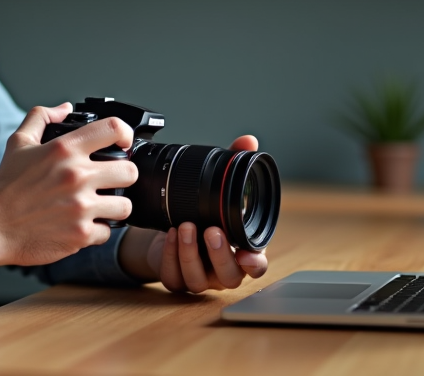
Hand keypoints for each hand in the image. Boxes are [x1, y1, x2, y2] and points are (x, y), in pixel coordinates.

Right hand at [0, 103, 138, 267]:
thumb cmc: (6, 186)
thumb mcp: (19, 142)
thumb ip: (42, 117)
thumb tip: (65, 107)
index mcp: (65, 149)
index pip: (114, 129)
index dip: (125, 134)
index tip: (123, 144)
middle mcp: (77, 176)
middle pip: (130, 171)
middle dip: (123, 175)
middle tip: (111, 181)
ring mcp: (81, 207)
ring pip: (125, 205)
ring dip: (115, 206)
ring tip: (100, 206)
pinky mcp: (80, 235)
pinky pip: (107, 233)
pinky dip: (97, 231)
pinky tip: (83, 225)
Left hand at [119, 134, 268, 292]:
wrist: (171, 233)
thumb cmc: (205, 215)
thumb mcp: (221, 191)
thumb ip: (236, 167)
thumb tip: (248, 142)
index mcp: (239, 250)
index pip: (256, 265)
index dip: (255, 263)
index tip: (247, 254)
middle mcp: (221, 268)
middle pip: (229, 277)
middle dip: (220, 255)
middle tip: (210, 230)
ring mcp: (199, 276)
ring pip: (198, 281)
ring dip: (189, 254)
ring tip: (183, 227)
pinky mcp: (176, 278)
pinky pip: (173, 278)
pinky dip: (170, 257)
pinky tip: (168, 236)